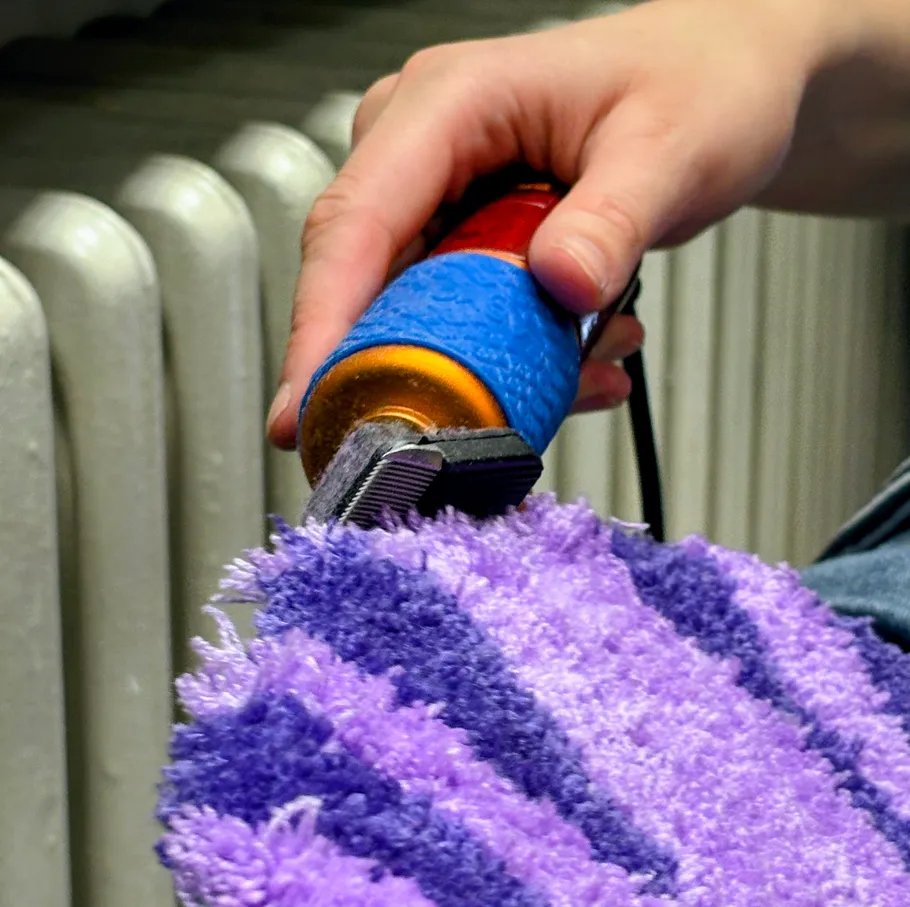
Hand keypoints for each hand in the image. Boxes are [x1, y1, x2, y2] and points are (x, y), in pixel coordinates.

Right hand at [267, 0, 856, 448]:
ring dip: (483, 365)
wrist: (716, 82)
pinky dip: (510, 355)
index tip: (307, 408)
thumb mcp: (668, 148)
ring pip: (415, 313)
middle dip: (409, 368)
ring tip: (582, 363)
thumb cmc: (693, 84)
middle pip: (366, 282)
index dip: (322, 325)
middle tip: (463, 430)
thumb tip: (559, 287)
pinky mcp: (460, 235)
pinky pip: (457, 317)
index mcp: (449, 103)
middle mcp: (422, 149)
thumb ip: (613, 219)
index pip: (356, 223)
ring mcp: (437, 196)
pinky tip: (580, 356)